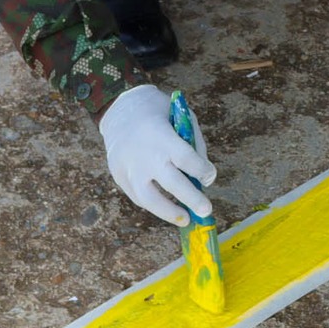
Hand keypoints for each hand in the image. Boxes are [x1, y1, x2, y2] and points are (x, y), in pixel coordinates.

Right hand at [98, 84, 216, 225]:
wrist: (118, 108)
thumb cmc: (157, 111)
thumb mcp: (181, 114)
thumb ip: (194, 143)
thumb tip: (203, 177)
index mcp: (162, 135)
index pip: (186, 159)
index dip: (202, 171)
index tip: (209, 176)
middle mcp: (144, 155)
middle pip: (172, 183)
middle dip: (192, 199)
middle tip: (207, 210)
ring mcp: (129, 168)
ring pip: (149, 199)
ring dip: (170, 213)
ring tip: (186, 219)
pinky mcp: (119, 175)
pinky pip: (138, 197)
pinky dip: (154, 205)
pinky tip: (168, 208)